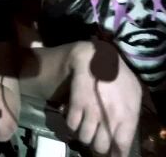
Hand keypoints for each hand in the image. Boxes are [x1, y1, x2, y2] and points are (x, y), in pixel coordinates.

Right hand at [66, 41, 140, 155]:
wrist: (95, 58)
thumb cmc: (117, 75)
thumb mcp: (132, 95)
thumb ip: (129, 117)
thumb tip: (121, 138)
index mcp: (128, 116)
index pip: (121, 147)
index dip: (114, 154)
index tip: (110, 154)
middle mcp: (110, 118)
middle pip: (100, 147)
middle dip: (97, 145)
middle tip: (96, 138)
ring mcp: (92, 112)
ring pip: (84, 138)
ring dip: (83, 135)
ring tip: (85, 127)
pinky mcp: (76, 105)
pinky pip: (71, 125)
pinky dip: (72, 124)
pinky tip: (75, 117)